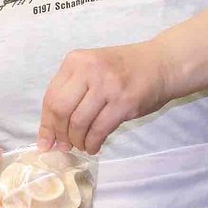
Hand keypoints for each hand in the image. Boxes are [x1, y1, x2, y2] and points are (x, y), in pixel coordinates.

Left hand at [39, 41, 171, 154]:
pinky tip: (94, 146)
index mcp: (76, 61)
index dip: (46, 124)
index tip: (45, 141)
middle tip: (64, 146)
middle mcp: (89, 70)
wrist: (162, 63)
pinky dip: (93, 143)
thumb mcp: (93, 68)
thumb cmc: (125, 68)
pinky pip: (99, 130)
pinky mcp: (123, 102)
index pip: (51, 97)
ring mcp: (107, 86)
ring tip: (82, 145)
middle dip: (59, 134)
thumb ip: (73, 91)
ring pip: (79, 123)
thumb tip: (52, 129)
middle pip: (61, 110)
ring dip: (77, 141)